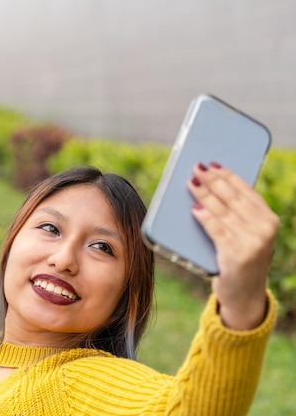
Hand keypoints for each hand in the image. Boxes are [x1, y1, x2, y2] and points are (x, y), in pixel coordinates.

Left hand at [188, 162, 278, 329]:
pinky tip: (194, 208)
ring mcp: (252, 243)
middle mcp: (264, 230)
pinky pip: (216, 230)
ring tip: (191, 183)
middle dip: (212, 181)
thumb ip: (236, 215)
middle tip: (196, 169)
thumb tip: (211, 187)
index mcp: (269, 220)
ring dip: (204, 195)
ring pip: (222, 211)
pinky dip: (204, 218)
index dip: (227, 175)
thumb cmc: (240, 259)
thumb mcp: (246, 235)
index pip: (246, 191)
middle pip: (232, 198)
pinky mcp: (236, 255)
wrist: (245, 296)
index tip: (211, 164)